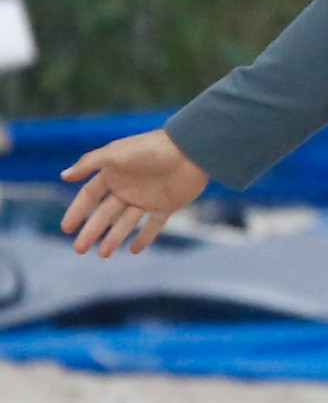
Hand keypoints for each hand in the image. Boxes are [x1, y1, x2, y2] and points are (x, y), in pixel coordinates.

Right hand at [60, 128, 208, 255]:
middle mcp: (128, 187)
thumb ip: (89, 163)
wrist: (189, 150)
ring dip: (114, 238)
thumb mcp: (115, 153)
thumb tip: (63, 175)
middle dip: (91, 231)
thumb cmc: (149, 149)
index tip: (66, 228)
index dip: (77, 211)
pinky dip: (144, 237)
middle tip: (79, 249)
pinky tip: (134, 250)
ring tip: (103, 254)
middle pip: (104, 213)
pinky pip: (153, 224)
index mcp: (113, 173)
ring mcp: (147, 197)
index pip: (89, 196)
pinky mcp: (167, 205)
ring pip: (126, 222)